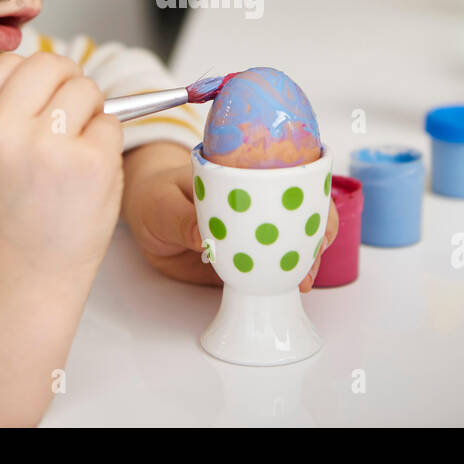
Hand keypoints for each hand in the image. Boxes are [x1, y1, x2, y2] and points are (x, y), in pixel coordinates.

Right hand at [0, 51, 123, 287]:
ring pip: (87, 88)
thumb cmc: (7, 216)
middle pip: (51, 64)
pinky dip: (106, 145)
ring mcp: (44, 146)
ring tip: (72, 156)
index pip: (9, 62)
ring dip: (90, 114)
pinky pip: (111, 124)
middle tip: (67, 124)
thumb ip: (2, 108)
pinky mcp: (88, 163)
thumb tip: (56, 67)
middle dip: (68, 85)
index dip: (34, 82)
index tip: (38, 109)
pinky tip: (86, 178)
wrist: (23, 280)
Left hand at [122, 142, 339, 292]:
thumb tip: (206, 239)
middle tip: (315, 256)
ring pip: (288, 242)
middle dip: (315, 232)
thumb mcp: (161, 203)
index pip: (287, 178)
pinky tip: (288, 288)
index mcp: (241, 174)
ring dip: (302, 260)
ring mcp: (251, 230)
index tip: (318, 218)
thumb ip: (182, 220)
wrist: (145, 218)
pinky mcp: (243, 257)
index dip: (311, 195)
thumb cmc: (154, 195)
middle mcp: (255, 201)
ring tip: (304, 281)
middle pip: (298, 212)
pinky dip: (281, 278)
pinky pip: (267, 267)